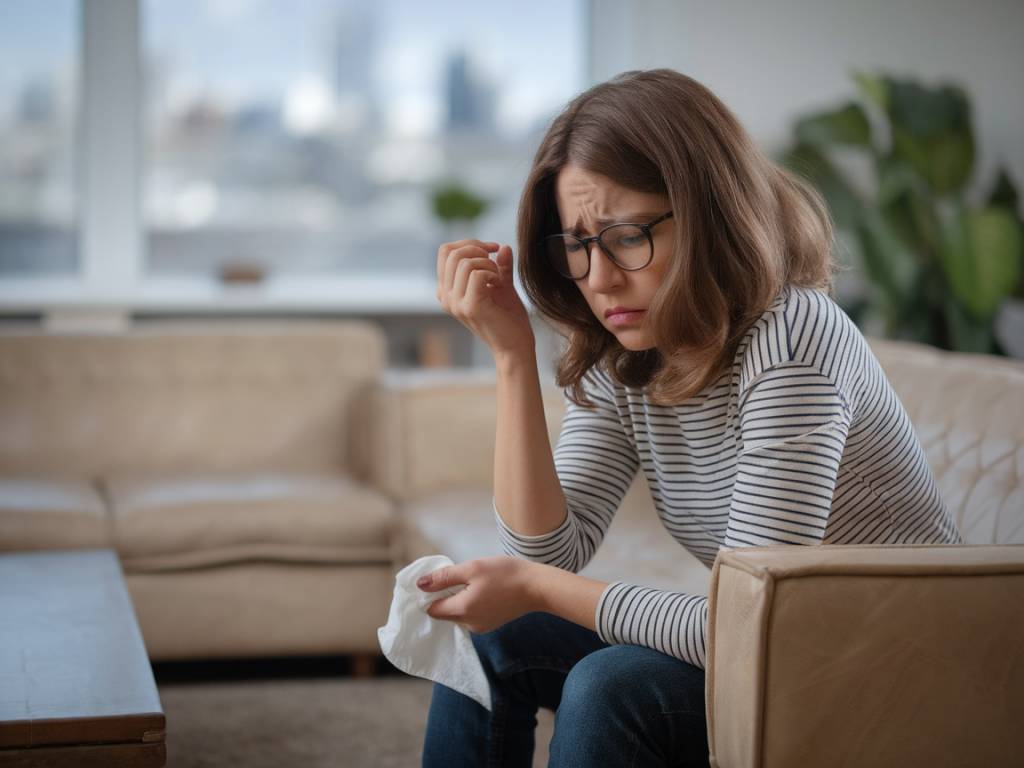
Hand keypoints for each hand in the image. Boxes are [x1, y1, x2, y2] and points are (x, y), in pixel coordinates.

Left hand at [417, 556, 541, 633]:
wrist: (537, 587)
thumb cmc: (505, 574)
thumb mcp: (472, 568)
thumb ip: (444, 577)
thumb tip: (420, 585)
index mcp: (462, 610)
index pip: (432, 609)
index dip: (431, 594)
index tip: (439, 579)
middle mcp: (469, 624)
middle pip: (444, 613)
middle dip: (445, 596)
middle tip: (458, 576)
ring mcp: (481, 627)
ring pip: (457, 614)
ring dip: (458, 599)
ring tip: (473, 581)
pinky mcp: (490, 624)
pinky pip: (470, 615)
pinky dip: (470, 603)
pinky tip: (482, 589)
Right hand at [436, 240, 534, 361]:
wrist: (515, 347)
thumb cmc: (509, 319)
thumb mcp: (502, 286)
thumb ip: (500, 266)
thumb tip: (502, 246)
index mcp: (447, 290)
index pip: (446, 252)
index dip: (469, 243)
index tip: (492, 249)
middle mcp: (446, 297)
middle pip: (452, 253)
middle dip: (478, 249)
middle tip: (496, 262)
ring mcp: (455, 303)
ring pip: (464, 262)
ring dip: (487, 264)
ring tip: (498, 279)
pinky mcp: (469, 307)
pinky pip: (477, 274)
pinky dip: (492, 274)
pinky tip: (498, 286)